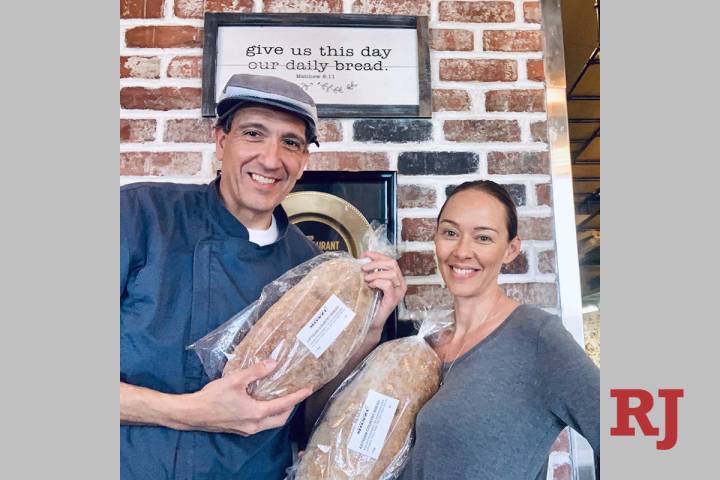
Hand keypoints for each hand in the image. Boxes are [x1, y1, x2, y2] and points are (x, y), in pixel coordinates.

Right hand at [188, 359, 311, 435]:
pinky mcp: (239, 429)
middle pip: (280, 419)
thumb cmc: (212, 397)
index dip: (297, 397)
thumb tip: (273, 363)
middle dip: (290, 408)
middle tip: (295, 394)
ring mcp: (246, 429)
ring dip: (279, 412)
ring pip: (270, 423)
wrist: (192, 413)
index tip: (308, 390)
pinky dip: (267, 415)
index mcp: (256, 413)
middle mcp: (254, 425)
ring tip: (281, 397)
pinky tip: (262, 403)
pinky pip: (260, 424)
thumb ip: (256, 371)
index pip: (283, 405)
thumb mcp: (236, 380)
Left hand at [360, 251, 406, 331]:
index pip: (390, 260)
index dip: (377, 255)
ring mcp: (399, 292)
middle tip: (363, 268)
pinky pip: (388, 284)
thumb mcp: (371, 283)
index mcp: (396, 278)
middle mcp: (400, 283)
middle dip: (376, 263)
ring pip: (391, 273)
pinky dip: (377, 282)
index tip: (365, 255)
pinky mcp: (394, 299)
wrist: (370, 321)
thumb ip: (371, 272)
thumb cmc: (370, 302)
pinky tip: (370, 286)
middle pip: (392, 263)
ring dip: (375, 273)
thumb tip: (362, 259)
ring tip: (366, 279)